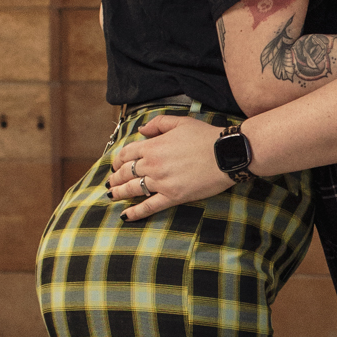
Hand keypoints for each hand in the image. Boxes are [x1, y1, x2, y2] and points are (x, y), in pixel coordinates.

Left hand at [107, 114, 238, 220]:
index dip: (118, 160)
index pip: (127, 153)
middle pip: (126, 172)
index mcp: (153, 145)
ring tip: (112, 195)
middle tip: (111, 182)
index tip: (116, 165)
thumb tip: (141, 130)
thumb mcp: (181, 122)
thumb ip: (158, 123)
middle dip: (115, 178)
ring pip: (133, 189)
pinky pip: (149, 206)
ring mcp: (161, 182)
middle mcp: (153, 164)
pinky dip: (135, 212)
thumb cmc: (206, 137)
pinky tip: (125, 215)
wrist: (226, 154)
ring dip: (119, 193)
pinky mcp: (172, 196)